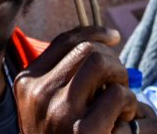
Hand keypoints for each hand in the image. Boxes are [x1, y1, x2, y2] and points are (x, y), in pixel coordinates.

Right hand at [14, 26, 156, 133]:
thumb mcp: (45, 104)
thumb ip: (62, 76)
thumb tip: (103, 42)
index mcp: (28, 82)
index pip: (65, 41)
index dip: (94, 33)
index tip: (113, 37)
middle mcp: (39, 93)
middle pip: (87, 50)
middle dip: (111, 60)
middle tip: (118, 82)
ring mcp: (60, 111)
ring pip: (101, 64)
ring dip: (120, 78)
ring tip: (121, 99)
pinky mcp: (84, 131)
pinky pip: (117, 95)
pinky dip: (128, 102)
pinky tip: (124, 118)